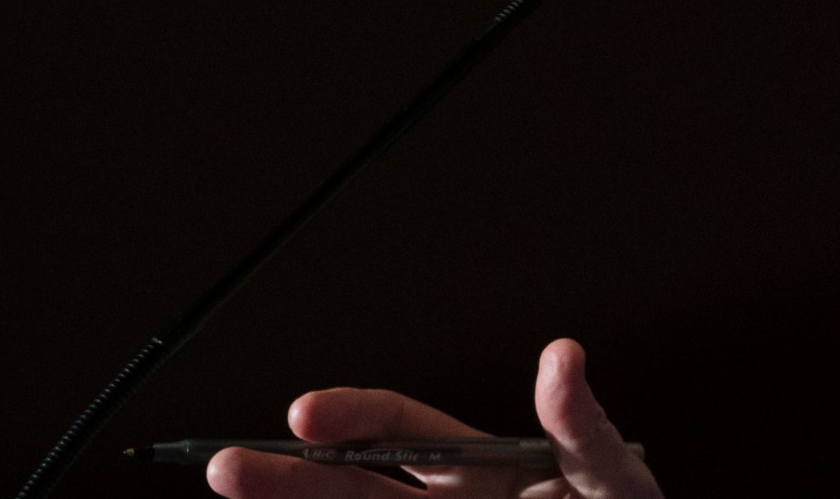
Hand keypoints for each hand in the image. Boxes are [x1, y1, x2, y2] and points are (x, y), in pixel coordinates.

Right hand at [206, 338, 662, 498]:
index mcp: (481, 468)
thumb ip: (584, 430)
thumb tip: (561, 355)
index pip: (397, 430)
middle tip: (224, 467)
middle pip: (352, 489)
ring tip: (231, 486)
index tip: (304, 416)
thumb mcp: (615, 478)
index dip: (349, 417)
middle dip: (287, 478)